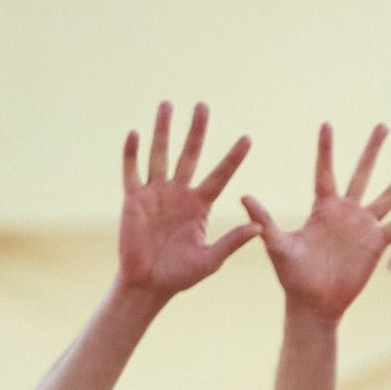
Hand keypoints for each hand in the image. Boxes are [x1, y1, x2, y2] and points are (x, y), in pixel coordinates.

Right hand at [119, 101, 256, 297]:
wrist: (149, 284)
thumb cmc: (180, 275)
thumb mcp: (210, 260)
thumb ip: (232, 242)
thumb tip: (259, 228)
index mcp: (200, 205)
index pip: (220, 175)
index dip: (233, 157)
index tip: (248, 138)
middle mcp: (179, 193)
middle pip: (190, 155)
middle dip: (196, 131)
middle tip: (203, 106)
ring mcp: (155, 193)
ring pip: (160, 154)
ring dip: (163, 130)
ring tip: (167, 105)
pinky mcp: (133, 199)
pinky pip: (132, 171)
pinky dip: (132, 154)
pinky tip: (135, 134)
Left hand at [242, 123, 390, 321]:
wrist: (314, 303)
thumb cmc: (293, 276)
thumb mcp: (277, 246)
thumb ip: (264, 221)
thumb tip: (243, 197)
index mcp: (323, 208)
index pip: (325, 171)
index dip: (326, 149)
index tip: (327, 124)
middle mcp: (346, 211)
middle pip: (362, 173)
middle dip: (372, 149)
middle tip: (382, 125)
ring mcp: (364, 226)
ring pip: (388, 194)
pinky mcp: (377, 244)